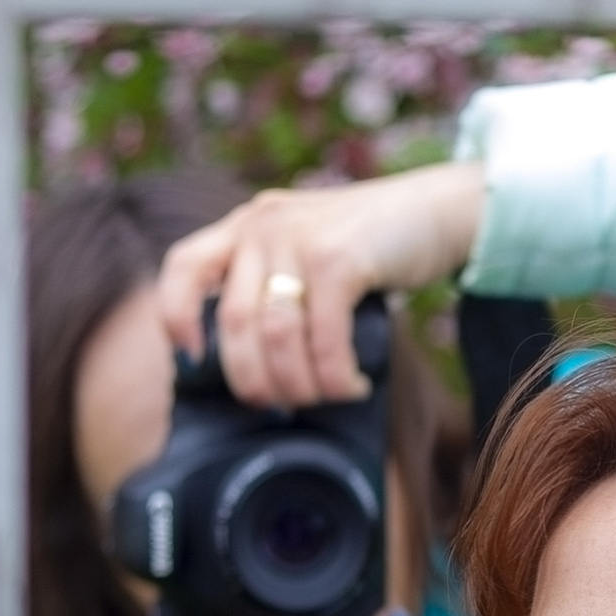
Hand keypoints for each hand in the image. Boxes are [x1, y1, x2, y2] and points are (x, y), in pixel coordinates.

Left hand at [153, 164, 487, 406]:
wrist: (439, 209)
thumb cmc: (375, 247)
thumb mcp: (310, 251)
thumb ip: (277, 284)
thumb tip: (259, 369)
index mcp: (247, 227)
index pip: (183, 266)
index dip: (175, 317)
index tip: (192, 358)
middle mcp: (262, 226)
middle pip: (234, 324)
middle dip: (256, 381)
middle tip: (283, 406)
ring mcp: (298, 237)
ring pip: (275, 336)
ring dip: (299, 384)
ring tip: (326, 395)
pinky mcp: (337, 257)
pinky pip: (322, 337)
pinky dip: (335, 375)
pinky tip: (352, 384)